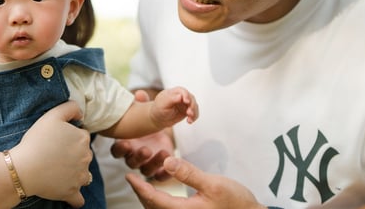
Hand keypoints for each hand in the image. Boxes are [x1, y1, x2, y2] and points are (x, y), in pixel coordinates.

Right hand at [12, 100, 91, 207]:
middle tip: (54, 155)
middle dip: (73, 155)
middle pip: (83, 155)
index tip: (57, 141)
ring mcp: (80, 177)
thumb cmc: (36, 141)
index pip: (81, 136)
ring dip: (75, 174)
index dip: (69, 137)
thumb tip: (81, 113)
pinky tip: (67, 193)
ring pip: (83, 174)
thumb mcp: (52, 115)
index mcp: (83, 139)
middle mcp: (86, 158)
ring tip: (57, 172)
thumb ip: (70, 107)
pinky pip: (78, 199)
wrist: (23, 169)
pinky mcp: (71, 192)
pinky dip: (74, 197)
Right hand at [111, 90, 174, 179]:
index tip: (126, 142)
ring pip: (146, 170)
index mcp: (125, 144)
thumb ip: (141, 105)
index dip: (119, 149)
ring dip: (153, 163)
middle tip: (146, 149)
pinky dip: (165, 173)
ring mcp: (146, 165)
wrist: (158, 135)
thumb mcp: (145, 113)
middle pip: (131, 162)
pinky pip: (160, 177)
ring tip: (162, 152)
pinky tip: (171, 165)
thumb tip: (140, 94)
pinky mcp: (159, 170)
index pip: (116, 151)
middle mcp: (133, 156)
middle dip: (138, 157)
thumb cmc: (146, 124)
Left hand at [126, 157, 263, 208]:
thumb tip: (167, 161)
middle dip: (141, 194)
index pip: (153, 200)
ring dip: (149, 199)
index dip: (139, 187)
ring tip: (144, 185)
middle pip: (153, 208)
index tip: (129, 176)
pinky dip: (160, 203)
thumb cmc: (235, 201)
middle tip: (133, 179)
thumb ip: (188, 173)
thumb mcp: (214, 184)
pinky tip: (161, 194)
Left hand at [151, 86, 198, 126]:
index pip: (182, 91)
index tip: (186, 101)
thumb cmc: (159, 109)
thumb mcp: (163, 104)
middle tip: (189, 113)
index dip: (186, 95)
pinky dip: (194, 117)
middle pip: (191, 98)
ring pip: (194, 105)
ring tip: (189, 119)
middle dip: (192, 105)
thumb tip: (180, 96)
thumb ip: (171, 99)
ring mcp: (185, 104)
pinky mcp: (188, 111)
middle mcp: (181, 96)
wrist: (159, 119)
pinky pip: (194, 113)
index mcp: (174, 92)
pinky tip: (189, 121)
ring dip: (194, 112)